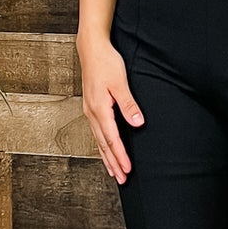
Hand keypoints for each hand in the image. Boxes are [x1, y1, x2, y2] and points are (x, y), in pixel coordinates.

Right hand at [80, 37, 143, 183]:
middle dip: (113, 163)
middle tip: (122, 179)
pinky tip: (105, 151)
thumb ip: (128, 104)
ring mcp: (90, 111)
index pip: (112, 139)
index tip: (127, 169)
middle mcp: (92, 113)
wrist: (91, 49)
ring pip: (98, 141)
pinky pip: (96, 133)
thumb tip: (138, 123)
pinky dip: (102, 146)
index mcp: (99, 109)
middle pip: (103, 145)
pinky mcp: (91, 107)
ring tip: (114, 172)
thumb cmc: (106, 63)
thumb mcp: (120, 82)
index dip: (120, 156)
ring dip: (107, 158)